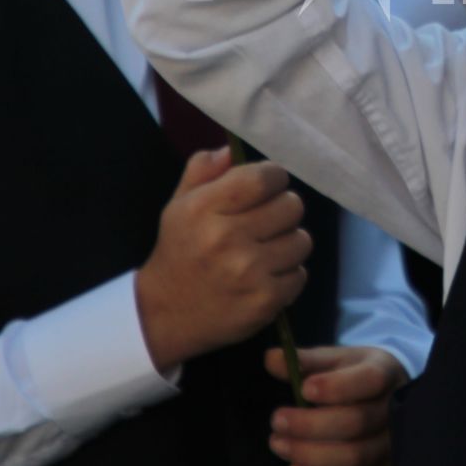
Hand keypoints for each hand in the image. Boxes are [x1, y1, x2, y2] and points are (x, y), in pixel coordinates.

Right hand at [135, 148, 310, 373]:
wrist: (163, 315)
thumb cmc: (179, 251)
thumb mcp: (179, 205)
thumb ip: (204, 170)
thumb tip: (233, 150)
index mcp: (205, 208)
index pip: (265, 177)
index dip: (273, 179)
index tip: (266, 188)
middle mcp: (228, 238)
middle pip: (292, 206)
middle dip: (282, 210)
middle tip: (265, 222)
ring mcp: (249, 272)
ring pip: (302, 240)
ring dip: (288, 243)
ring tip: (265, 250)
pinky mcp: (265, 301)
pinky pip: (300, 274)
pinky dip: (287, 275)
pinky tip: (264, 277)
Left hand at [265, 345, 409, 465]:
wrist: (385, 396)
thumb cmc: (353, 375)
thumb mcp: (333, 359)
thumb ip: (305, 360)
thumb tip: (271, 358)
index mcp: (384, 372)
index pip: (369, 380)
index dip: (336, 388)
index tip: (304, 389)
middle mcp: (395, 409)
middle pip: (356, 423)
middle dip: (310, 426)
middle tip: (276, 421)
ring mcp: (392, 444)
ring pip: (354, 458)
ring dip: (310, 455)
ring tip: (279, 444)